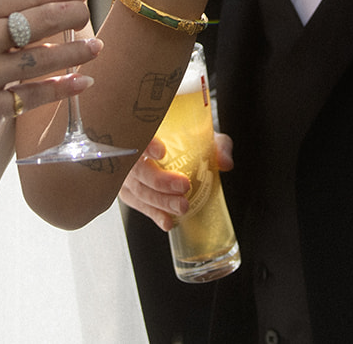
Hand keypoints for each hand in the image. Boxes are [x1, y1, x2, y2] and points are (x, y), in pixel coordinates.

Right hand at [120, 132, 234, 229]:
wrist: (179, 150)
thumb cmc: (188, 140)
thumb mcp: (206, 137)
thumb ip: (217, 147)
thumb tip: (225, 163)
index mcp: (145, 131)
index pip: (137, 134)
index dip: (146, 144)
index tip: (161, 151)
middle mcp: (131, 152)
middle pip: (137, 169)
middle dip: (160, 180)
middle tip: (184, 186)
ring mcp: (127, 174)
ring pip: (137, 190)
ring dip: (160, 201)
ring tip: (183, 207)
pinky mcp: (129, 192)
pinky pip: (139, 205)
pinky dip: (154, 214)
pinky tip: (168, 222)